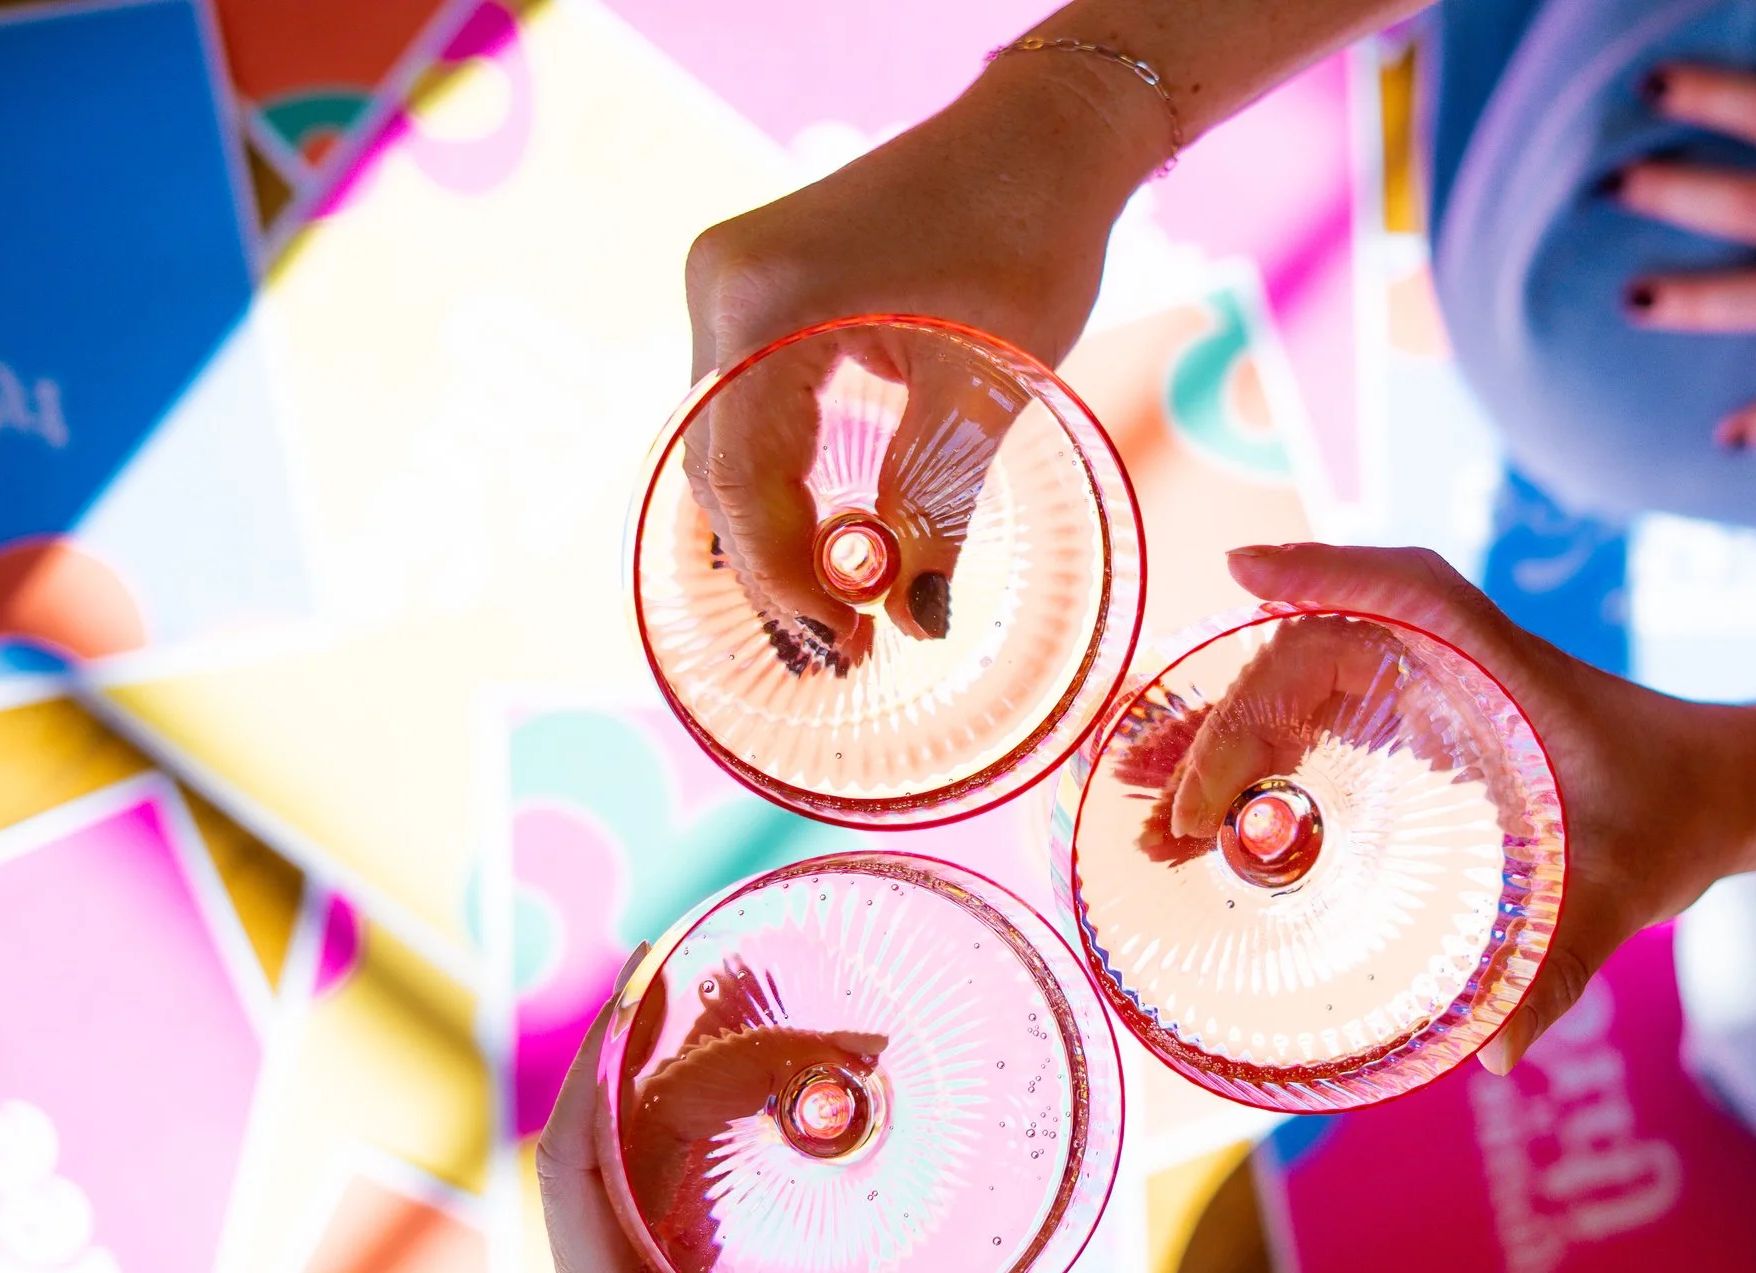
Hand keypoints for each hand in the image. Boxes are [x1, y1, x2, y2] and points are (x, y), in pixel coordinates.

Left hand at [539, 950, 1045, 1272]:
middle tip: (695, 981)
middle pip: (588, 1155)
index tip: (626, 995)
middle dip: (629, 1061)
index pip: (572, 1176)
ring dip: (651, 1102)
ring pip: (613, 1182)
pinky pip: (650, 1219)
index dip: (588, 1078)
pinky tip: (741, 1119)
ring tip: (715, 1022)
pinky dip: (680, 1155)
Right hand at [681, 50, 1160, 645]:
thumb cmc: (1028, 237)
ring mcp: (730, 285)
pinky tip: (816, 546)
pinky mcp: (756, 292)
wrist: (1039, 137)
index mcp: (765, 299)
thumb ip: (938, 506)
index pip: (739, 472)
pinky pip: (744, 409)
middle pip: (715, 464)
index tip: (842, 644)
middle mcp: (723, 286)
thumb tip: (918, 622)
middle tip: (836, 652)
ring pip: (723, 443)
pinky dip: (776, 482)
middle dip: (770, 567)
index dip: (782, 575)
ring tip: (828, 618)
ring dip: (769, 532)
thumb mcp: (989, 384)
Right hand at [1223, 543, 1755, 1072]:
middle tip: (1173, 809)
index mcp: (1503, 665)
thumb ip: (1566, 959)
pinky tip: (1214, 817)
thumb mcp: (1628, 886)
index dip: (1324, 571)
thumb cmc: (1679, 812)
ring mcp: (1431, 688)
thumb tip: (1497, 1053)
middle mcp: (1455, 661)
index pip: (1404, 591)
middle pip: (1318, 652)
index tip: (1244, 572)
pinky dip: (1262, 754)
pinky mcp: (1425, 723)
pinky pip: (1324, 717)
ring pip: (1305, 685)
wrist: (1720, 791)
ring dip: (1226, 737)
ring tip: (1150, 809)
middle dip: (1232, 717)